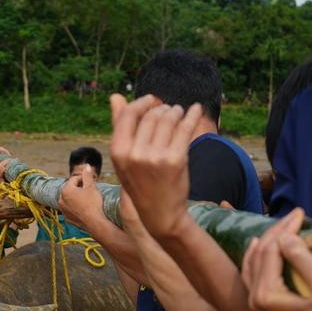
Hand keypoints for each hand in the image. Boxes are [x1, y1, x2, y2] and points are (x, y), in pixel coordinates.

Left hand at [58, 164, 103, 231]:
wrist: (95, 223)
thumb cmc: (93, 204)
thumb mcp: (91, 187)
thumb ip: (87, 175)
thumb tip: (86, 166)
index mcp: (66, 190)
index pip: (74, 179)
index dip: (83, 179)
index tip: (91, 182)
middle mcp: (61, 199)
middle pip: (70, 189)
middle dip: (78, 188)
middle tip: (89, 190)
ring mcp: (63, 210)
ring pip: (69, 199)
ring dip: (76, 197)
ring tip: (86, 199)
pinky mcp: (67, 218)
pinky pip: (70, 209)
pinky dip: (75, 207)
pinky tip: (83, 208)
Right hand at [108, 94, 201, 239]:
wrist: (160, 213)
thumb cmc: (141, 183)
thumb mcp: (124, 158)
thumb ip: (120, 127)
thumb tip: (115, 96)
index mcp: (118, 152)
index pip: (129, 114)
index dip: (142, 103)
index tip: (153, 100)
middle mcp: (135, 153)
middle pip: (151, 115)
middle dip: (163, 108)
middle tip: (170, 110)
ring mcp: (156, 157)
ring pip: (168, 119)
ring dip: (176, 111)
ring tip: (179, 112)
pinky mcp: (176, 160)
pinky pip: (185, 128)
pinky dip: (192, 115)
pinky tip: (196, 109)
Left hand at [240, 208, 311, 310]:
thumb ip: (302, 258)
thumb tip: (285, 236)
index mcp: (265, 295)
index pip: (270, 252)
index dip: (284, 230)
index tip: (300, 214)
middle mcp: (254, 298)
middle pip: (260, 254)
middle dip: (277, 231)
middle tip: (295, 214)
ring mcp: (254, 301)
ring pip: (254, 261)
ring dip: (268, 240)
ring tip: (283, 223)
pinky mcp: (260, 301)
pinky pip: (251, 272)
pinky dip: (256, 255)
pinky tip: (257, 242)